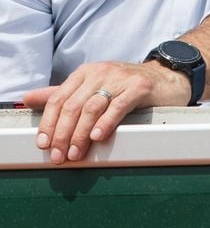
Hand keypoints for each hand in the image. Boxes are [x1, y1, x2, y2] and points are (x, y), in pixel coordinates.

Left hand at [23, 61, 190, 163]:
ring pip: (92, 107)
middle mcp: (100, 72)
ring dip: (80, 133)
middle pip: (73, 104)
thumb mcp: (92, 86)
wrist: (164, 77)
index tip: (43, 143)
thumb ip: (61, 94)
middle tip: (59, 155)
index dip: (49, 122)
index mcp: (85, 73)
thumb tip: (27, 99)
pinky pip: (118, 106)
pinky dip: (106, 122)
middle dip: (63, 133)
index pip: (59, 97)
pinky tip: (98, 136)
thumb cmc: (126, 85)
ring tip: (76, 153)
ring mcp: (120, 78)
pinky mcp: (138, 87)